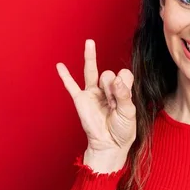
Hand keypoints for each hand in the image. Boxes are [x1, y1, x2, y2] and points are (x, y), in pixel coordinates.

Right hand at [56, 39, 136, 170]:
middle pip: (109, 74)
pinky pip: (71, 86)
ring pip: (92, 71)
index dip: (124, 84)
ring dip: (91, 58)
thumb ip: (124, 94)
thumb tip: (116, 78)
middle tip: (112, 104)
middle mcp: (107, 90)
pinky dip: (65, 76)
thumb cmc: (123, 130)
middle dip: (111, 88)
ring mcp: (93, 94)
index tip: (123, 99)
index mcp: (121, 91)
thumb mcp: (129, 112)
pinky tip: (60, 65)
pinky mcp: (81, 100)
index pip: (124, 74)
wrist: (110, 145)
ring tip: (90, 43)